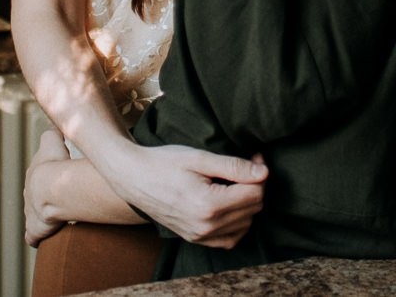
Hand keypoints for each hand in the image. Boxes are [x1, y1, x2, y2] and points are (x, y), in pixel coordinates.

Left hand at [24, 130, 72, 246]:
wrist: (51, 188)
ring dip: (46, 216)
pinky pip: (34, 236)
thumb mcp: (53, 140)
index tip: (62, 176)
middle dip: (47, 197)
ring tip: (61, 217)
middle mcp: (29, 193)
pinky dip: (38, 236)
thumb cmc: (55, 164)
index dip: (51, 175)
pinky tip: (48, 236)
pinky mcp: (34, 230)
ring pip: (36, 215)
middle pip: (36, 195)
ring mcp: (30, 213)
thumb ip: (53, 130)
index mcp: (34, 174)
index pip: (40, 174)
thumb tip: (56, 122)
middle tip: (64, 198)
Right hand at [103, 143, 267, 248]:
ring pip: (245, 225)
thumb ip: (233, 166)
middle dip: (254, 185)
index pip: (255, 194)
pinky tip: (228, 203)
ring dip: (247, 204)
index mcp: (209, 205)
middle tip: (245, 164)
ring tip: (233, 183)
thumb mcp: (199, 158)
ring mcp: (199, 236)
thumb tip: (263, 173)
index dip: (259, 171)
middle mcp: (206, 226)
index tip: (254, 156)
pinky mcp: (194, 238)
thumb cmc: (163, 162)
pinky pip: (229, 239)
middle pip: (253, 209)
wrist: (132, 177)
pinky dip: (237, 223)